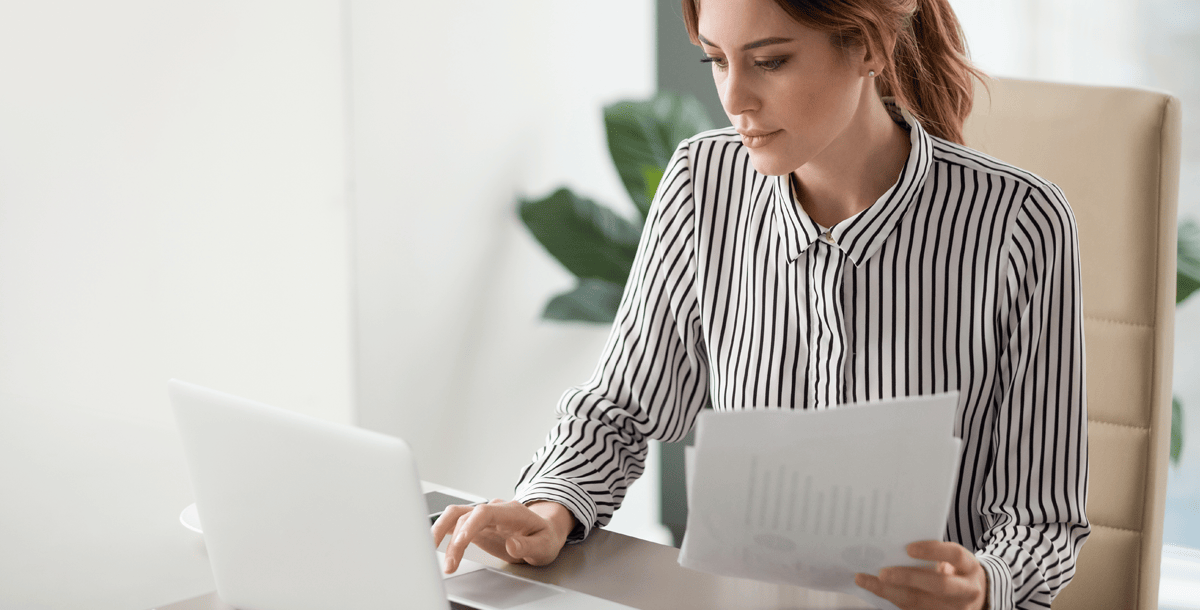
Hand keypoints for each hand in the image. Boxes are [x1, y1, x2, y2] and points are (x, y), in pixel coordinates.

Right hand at [431, 499, 575, 573]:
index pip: (485, 512)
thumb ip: (528, 545)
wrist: (543, 531)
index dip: (470, 526)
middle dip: (452, 539)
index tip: (460, 543)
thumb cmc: (544, 537)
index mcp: (511, 511)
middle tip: (449, 563)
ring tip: (431, 551)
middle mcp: (494, 509)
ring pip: (454, 515)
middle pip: (465, 515)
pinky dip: (442, 531)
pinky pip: (454, 523)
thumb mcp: (544, 545)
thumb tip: (512, 543)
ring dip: (441, 532)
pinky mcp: (475, 525)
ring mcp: (483, 516)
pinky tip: (432, 543)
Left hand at [855, 541, 988, 609]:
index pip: (955, 555)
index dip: (933, 550)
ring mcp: (954, 608)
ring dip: (889, 591)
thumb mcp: (953, 558)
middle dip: (907, 578)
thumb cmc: (956, 569)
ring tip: (866, 580)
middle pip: (938, 585)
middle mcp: (966, 590)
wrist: (975, 595)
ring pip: (920, 602)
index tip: (909, 547)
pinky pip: (911, 609)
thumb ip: (933, 550)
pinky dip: (891, 598)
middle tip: (882, 572)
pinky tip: (874, 589)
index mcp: (970, 567)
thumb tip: (896, 539)